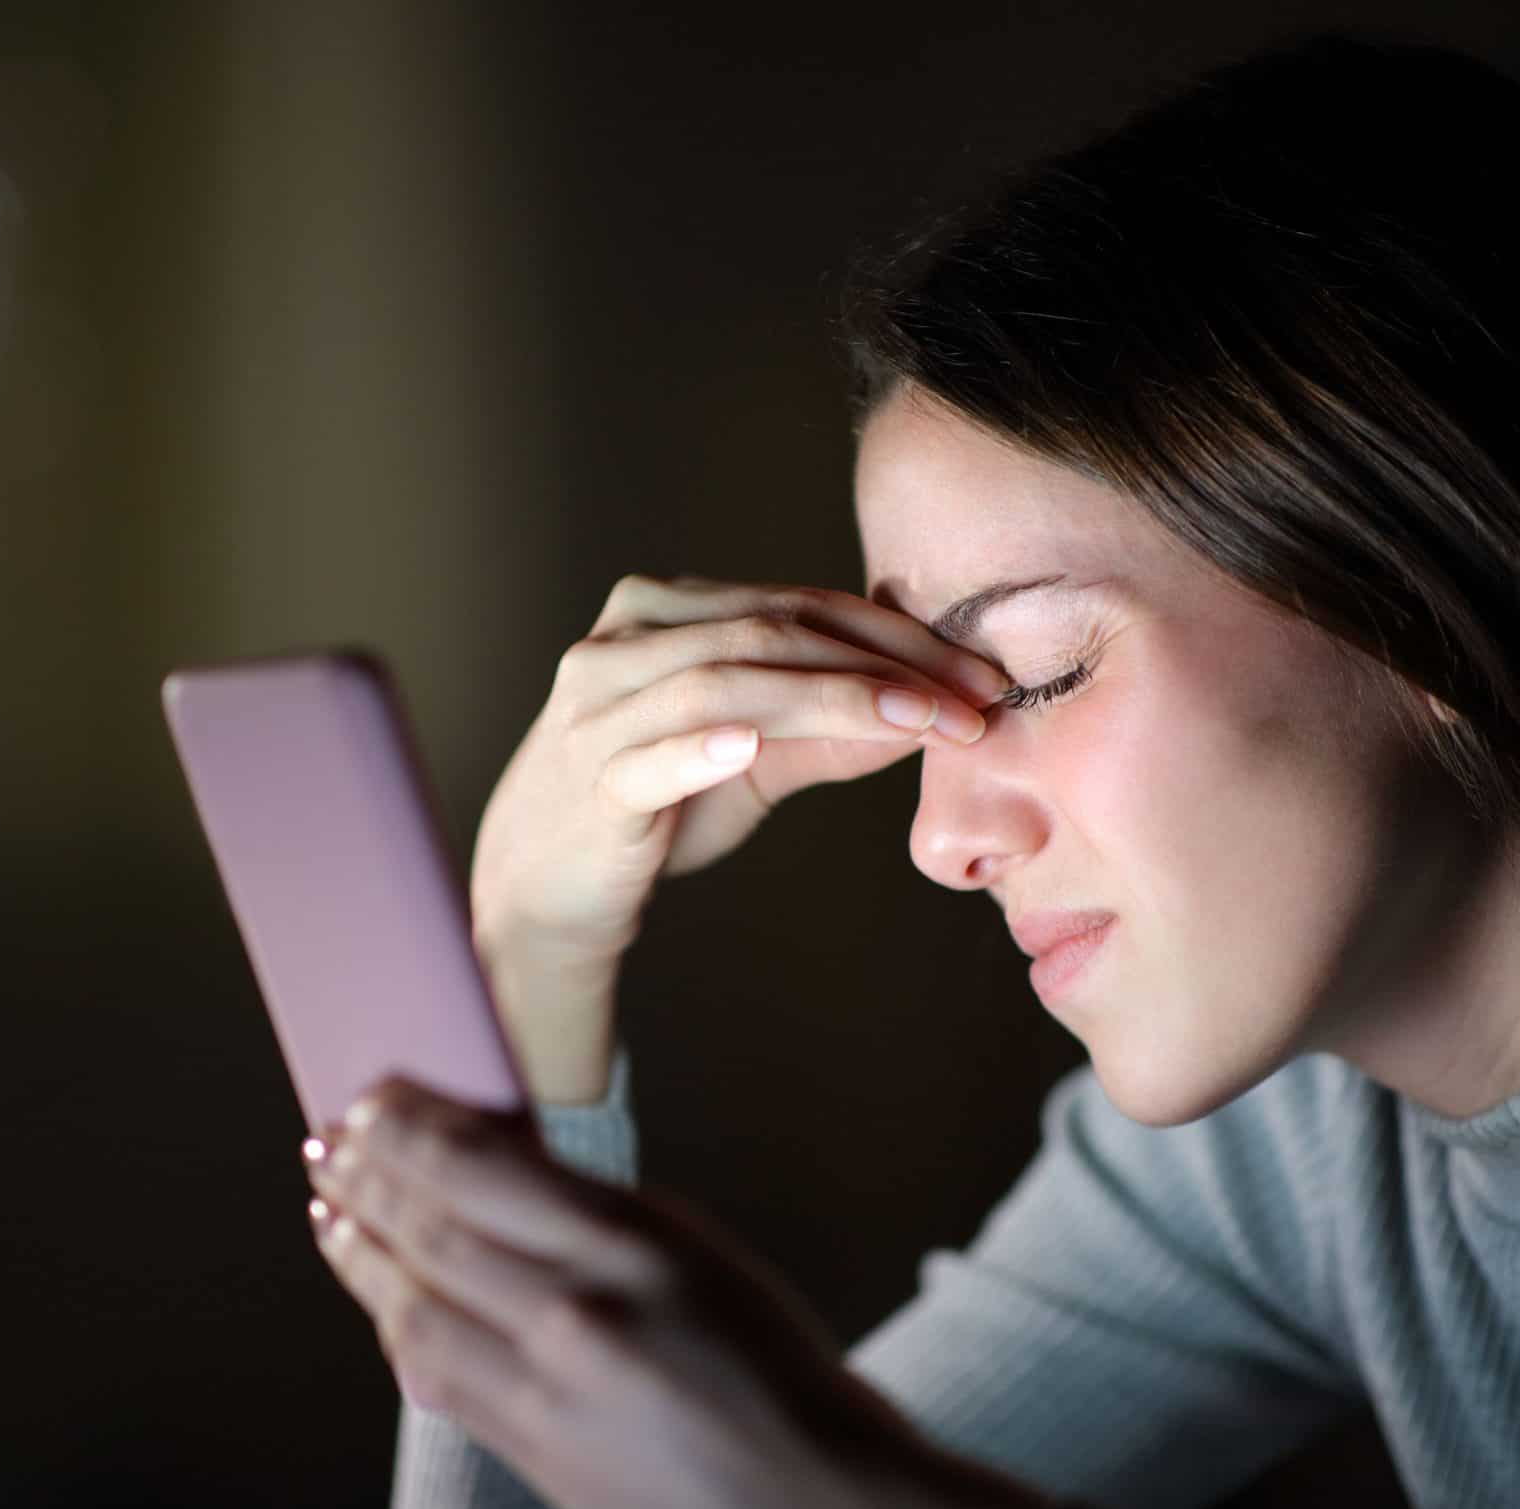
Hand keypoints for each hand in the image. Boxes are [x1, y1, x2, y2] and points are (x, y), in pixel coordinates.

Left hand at [301, 1074, 1050, 1508]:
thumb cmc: (790, 1390)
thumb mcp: (709, 1270)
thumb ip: (608, 1230)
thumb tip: (511, 1182)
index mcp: (639, 1244)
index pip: (481, 1166)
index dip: (405, 1130)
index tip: (372, 1098)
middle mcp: (585, 1314)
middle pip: (431, 1231)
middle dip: (364, 1180)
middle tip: (328, 1142)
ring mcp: (554, 1395)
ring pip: (415, 1309)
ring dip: (361, 1254)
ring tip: (331, 1212)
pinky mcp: (540, 1463)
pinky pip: (441, 1383)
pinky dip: (400, 1332)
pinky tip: (385, 1305)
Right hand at [470, 574, 1008, 967]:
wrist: (541, 891)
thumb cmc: (652, 813)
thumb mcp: (753, 760)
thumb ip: (830, 729)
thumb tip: (937, 712)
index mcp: (661, 611)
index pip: (798, 606)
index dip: (897, 635)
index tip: (978, 676)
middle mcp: (622, 642)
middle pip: (771, 632)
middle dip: (885, 665)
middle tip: (970, 703)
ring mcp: (597, 709)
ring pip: (725, 680)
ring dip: (831, 699)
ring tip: (912, 723)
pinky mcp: (587, 781)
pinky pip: (646, 756)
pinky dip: (698, 746)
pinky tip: (747, 744)